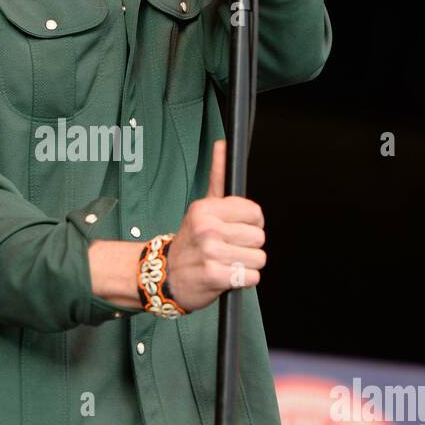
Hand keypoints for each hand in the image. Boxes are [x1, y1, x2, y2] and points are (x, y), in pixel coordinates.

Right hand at [165, 140, 266, 311]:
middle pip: (259, 237)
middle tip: (229, 249)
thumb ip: (217, 176)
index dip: (252, 224)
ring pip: (259, 258)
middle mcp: (207, 228)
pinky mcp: (214, 276)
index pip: (255, 213)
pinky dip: (242, 281)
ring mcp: (210, 252)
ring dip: (247, 265)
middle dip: (249, 246)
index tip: (237, 229)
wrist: (166, 275)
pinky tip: (226, 276)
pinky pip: (251, 277)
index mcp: (206, 209)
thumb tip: (221, 144)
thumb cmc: (191, 240)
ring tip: (227, 263)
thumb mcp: (201, 207)